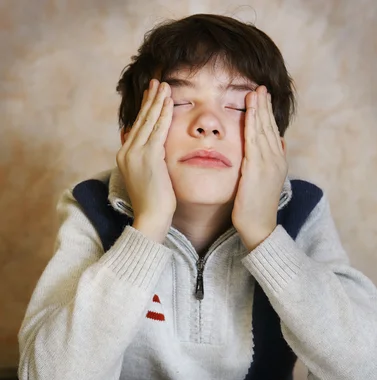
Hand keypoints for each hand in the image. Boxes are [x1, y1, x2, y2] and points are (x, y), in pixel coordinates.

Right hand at [116, 79, 175, 242]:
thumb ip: (150, 162)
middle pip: (141, 120)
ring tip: (164, 85)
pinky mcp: (148, 157)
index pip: (137, 127)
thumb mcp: (149, 179)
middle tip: (157, 81)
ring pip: (148, 121)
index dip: (145, 109)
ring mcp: (136, 154)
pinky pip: (158, 130)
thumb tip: (158, 153)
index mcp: (125, 156)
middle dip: (150, 99)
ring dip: (157, 101)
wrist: (151, 219)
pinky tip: (169, 101)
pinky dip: (163, 113)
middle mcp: (126, 152)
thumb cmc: (154, 205)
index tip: (152, 95)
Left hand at [231, 86, 287, 250]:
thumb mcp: (266, 182)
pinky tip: (250, 110)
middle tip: (260, 86)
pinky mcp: (257, 169)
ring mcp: (268, 164)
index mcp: (278, 162)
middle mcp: (276, 160)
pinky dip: (253, 123)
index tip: (263, 98)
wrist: (259, 227)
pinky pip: (254, 140)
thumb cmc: (257, 208)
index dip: (267, 114)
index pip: (272, 132)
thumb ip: (271, 163)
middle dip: (265, 106)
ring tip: (255, 92)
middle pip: (269, 127)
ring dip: (259, 109)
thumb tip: (278, 145)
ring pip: (263, 130)